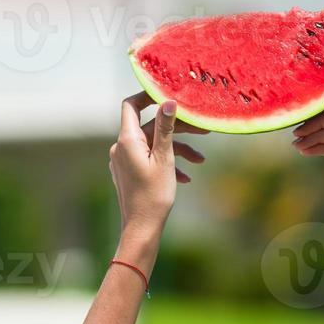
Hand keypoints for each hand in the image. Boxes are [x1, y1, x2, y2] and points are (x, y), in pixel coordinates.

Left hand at [109, 92, 207, 237]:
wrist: (142, 229)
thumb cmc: (153, 196)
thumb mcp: (165, 159)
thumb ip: (165, 129)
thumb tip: (168, 102)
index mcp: (127, 141)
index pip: (131, 106)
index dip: (148, 96)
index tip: (169, 94)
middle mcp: (121, 148)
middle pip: (150, 127)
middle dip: (176, 128)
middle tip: (202, 130)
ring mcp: (124, 161)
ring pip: (153, 145)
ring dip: (177, 149)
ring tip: (200, 159)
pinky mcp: (129, 173)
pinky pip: (149, 159)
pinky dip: (167, 163)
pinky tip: (185, 177)